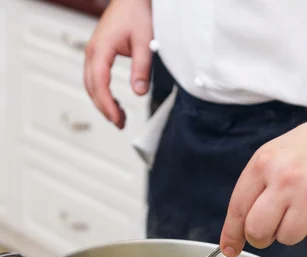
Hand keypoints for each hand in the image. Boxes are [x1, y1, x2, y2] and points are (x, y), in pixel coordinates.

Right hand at [84, 0, 151, 127]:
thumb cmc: (137, 12)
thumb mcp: (144, 42)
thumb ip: (142, 68)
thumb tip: (139, 92)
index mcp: (101, 48)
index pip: (100, 84)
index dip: (107, 104)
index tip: (117, 119)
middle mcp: (92, 51)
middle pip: (92, 88)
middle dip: (104, 108)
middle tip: (120, 123)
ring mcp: (93, 52)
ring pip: (91, 85)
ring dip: (103, 103)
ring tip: (119, 117)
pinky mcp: (98, 54)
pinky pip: (95, 79)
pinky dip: (103, 94)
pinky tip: (115, 103)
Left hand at [220, 93, 306, 256]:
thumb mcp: (277, 154)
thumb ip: (257, 187)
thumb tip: (239, 229)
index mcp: (265, 163)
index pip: (238, 208)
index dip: (232, 234)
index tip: (231, 248)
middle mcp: (286, 178)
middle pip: (258, 231)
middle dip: (262, 237)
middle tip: (272, 230)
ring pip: (288, 238)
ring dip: (295, 231)